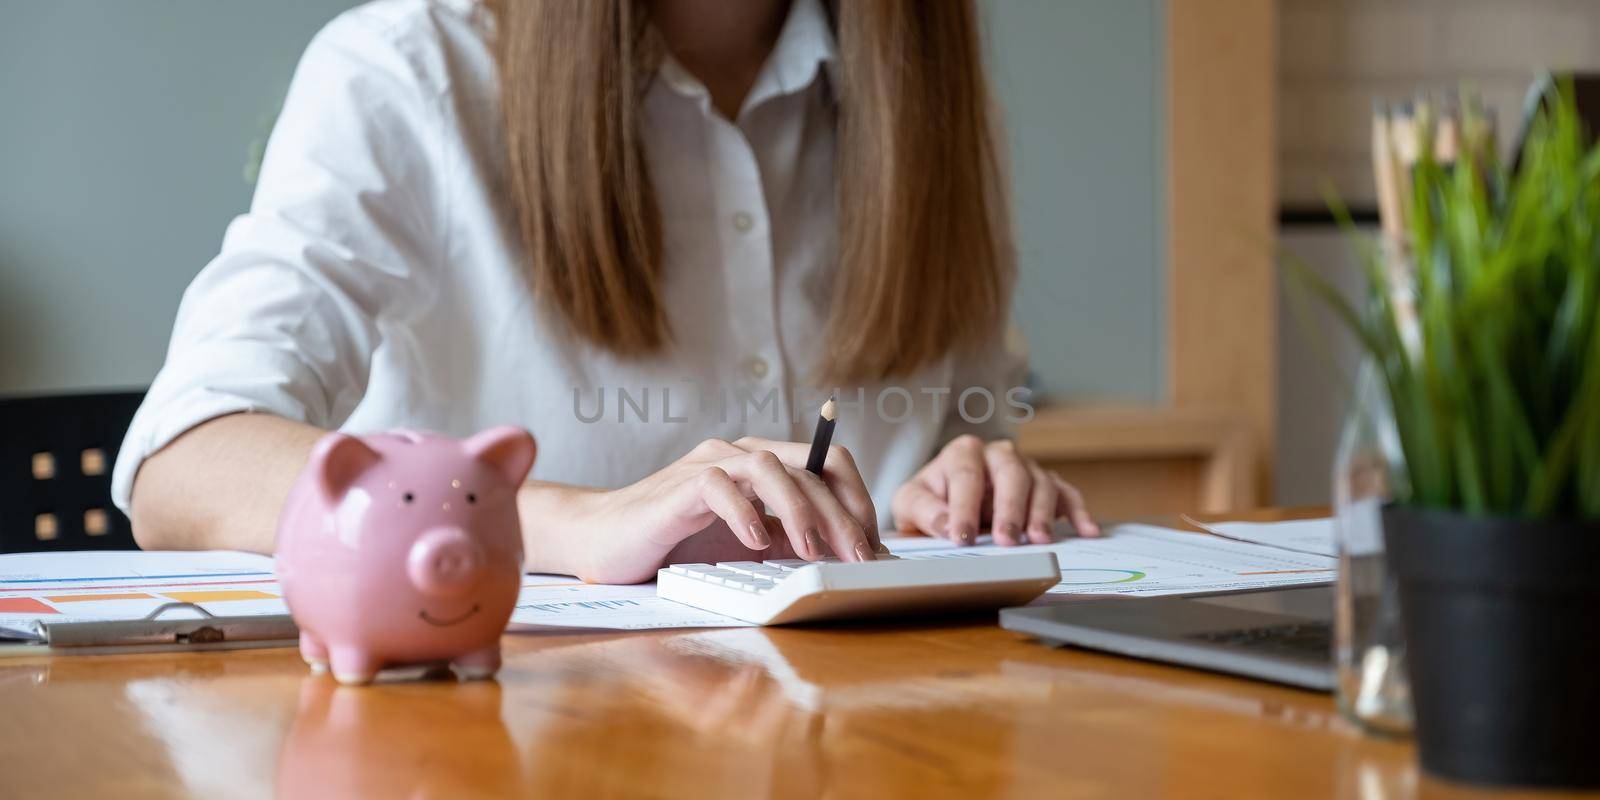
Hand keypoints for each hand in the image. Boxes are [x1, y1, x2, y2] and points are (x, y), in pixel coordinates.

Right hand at [531, 437, 878, 583]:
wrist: (602, 541)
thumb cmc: (675, 544)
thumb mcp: (747, 546)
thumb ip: (788, 542)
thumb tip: (847, 557)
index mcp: (764, 465)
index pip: (829, 463)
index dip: (858, 499)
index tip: (872, 545)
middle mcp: (740, 455)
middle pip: (810, 467)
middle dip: (842, 513)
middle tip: (859, 557)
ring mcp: (708, 467)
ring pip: (770, 467)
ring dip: (800, 510)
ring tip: (813, 551)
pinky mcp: (678, 489)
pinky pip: (718, 486)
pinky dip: (743, 513)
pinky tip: (754, 543)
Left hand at [891, 435, 1097, 545]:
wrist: (948, 506)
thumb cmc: (930, 504)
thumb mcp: (911, 505)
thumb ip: (925, 511)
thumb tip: (947, 525)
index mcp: (963, 453)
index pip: (966, 476)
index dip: (963, 508)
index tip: (960, 538)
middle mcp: (998, 454)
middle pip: (1011, 473)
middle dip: (1010, 508)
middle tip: (1006, 540)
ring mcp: (1026, 469)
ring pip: (1040, 483)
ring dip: (1041, 513)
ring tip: (1039, 541)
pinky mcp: (1046, 486)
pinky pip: (1065, 495)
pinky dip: (1077, 511)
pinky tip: (1086, 531)